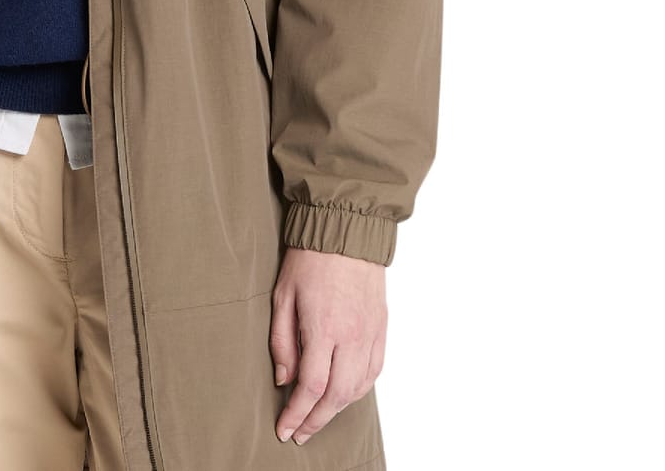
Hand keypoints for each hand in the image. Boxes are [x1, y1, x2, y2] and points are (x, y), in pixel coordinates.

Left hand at [268, 247, 386, 444]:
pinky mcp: (381, 329)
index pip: (311, 386)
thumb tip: (283, 380)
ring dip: (337, 409)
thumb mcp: (283, 295)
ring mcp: (370, 334)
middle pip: (336, 396)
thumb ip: (283, 341)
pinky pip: (373, 371)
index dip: (297, 414)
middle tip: (299, 433)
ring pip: (357, 388)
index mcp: (324, 328)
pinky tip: (344, 394)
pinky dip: (358, 390)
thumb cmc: (310, 259)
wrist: (347, 230)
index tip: (285, 429)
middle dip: (316, 420)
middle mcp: (352, 337)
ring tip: (317, 417)